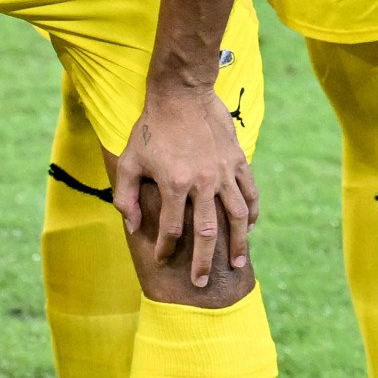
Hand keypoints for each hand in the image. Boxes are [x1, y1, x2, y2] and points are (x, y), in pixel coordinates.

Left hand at [114, 81, 257, 292]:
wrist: (181, 93)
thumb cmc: (150, 127)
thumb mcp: (128, 160)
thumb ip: (125, 196)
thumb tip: (132, 226)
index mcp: (173, 183)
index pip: (171, 229)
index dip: (165, 248)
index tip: (163, 260)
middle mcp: (201, 182)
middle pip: (205, 233)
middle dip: (202, 262)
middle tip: (201, 283)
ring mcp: (222, 172)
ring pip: (235, 217)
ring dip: (236, 244)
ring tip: (236, 264)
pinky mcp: (237, 161)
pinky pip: (249, 193)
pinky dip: (251, 214)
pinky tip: (248, 229)